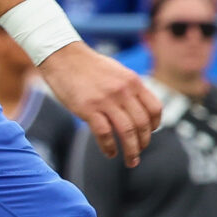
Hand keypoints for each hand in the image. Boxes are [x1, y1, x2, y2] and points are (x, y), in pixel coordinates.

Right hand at [37, 43, 161, 165]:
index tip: (149, 133)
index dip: (154, 125)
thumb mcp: (116, 72)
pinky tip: (110, 153)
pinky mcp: (88, 108)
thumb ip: (128, 89)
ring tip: (131, 161)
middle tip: (139, 152)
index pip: (154, 108)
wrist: (62, 56)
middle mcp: (123, 91)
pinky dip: (109, 147)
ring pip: (127, 132)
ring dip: (131, 151)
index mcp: (132, 81)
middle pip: (142, 124)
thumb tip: (136, 109)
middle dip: (143, 143)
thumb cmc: (88, 66)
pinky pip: (105, 134)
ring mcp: (106, 100)